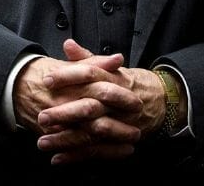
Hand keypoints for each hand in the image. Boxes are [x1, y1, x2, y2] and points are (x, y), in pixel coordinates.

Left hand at [34, 41, 168, 163]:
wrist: (160, 101)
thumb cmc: (128, 83)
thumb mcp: (110, 68)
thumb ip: (87, 58)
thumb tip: (68, 44)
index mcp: (113, 80)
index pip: (90, 74)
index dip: (68, 76)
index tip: (47, 80)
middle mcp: (116, 103)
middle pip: (90, 107)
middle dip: (65, 113)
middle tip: (42, 115)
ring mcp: (119, 124)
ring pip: (92, 132)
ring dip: (66, 139)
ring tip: (43, 142)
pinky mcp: (118, 142)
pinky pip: (97, 151)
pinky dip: (77, 156)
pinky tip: (57, 158)